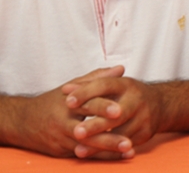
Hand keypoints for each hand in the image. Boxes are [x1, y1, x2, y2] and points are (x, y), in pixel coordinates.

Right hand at [0, 67, 126, 157]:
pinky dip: (100, 157)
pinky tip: (118, 157)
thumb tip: (121, 68)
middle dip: (108, 138)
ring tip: (129, 151)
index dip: (103, 107)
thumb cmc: (52, 101)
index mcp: (68, 104)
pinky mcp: (61, 152)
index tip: (120, 110)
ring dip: (108, 151)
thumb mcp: (71, 87)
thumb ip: (96, 78)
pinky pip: (83, 155)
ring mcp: (62, 140)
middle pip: (87, 132)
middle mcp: (63, 124)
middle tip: (128, 141)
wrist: (22, 122)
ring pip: (87, 147)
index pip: (86, 105)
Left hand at [63, 68, 162, 158]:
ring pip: (120, 133)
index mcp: (126, 84)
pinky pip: (126, 144)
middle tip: (76, 132)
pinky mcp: (146, 133)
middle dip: (96, 124)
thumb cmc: (127, 94)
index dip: (86, 92)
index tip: (67, 101)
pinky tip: (95, 155)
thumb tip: (66, 89)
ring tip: (79, 151)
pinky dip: (110, 152)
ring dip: (100, 144)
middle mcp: (137, 99)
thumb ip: (88, 85)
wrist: (161, 104)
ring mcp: (144, 117)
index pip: (105, 85)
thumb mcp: (113, 85)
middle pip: (116, 113)